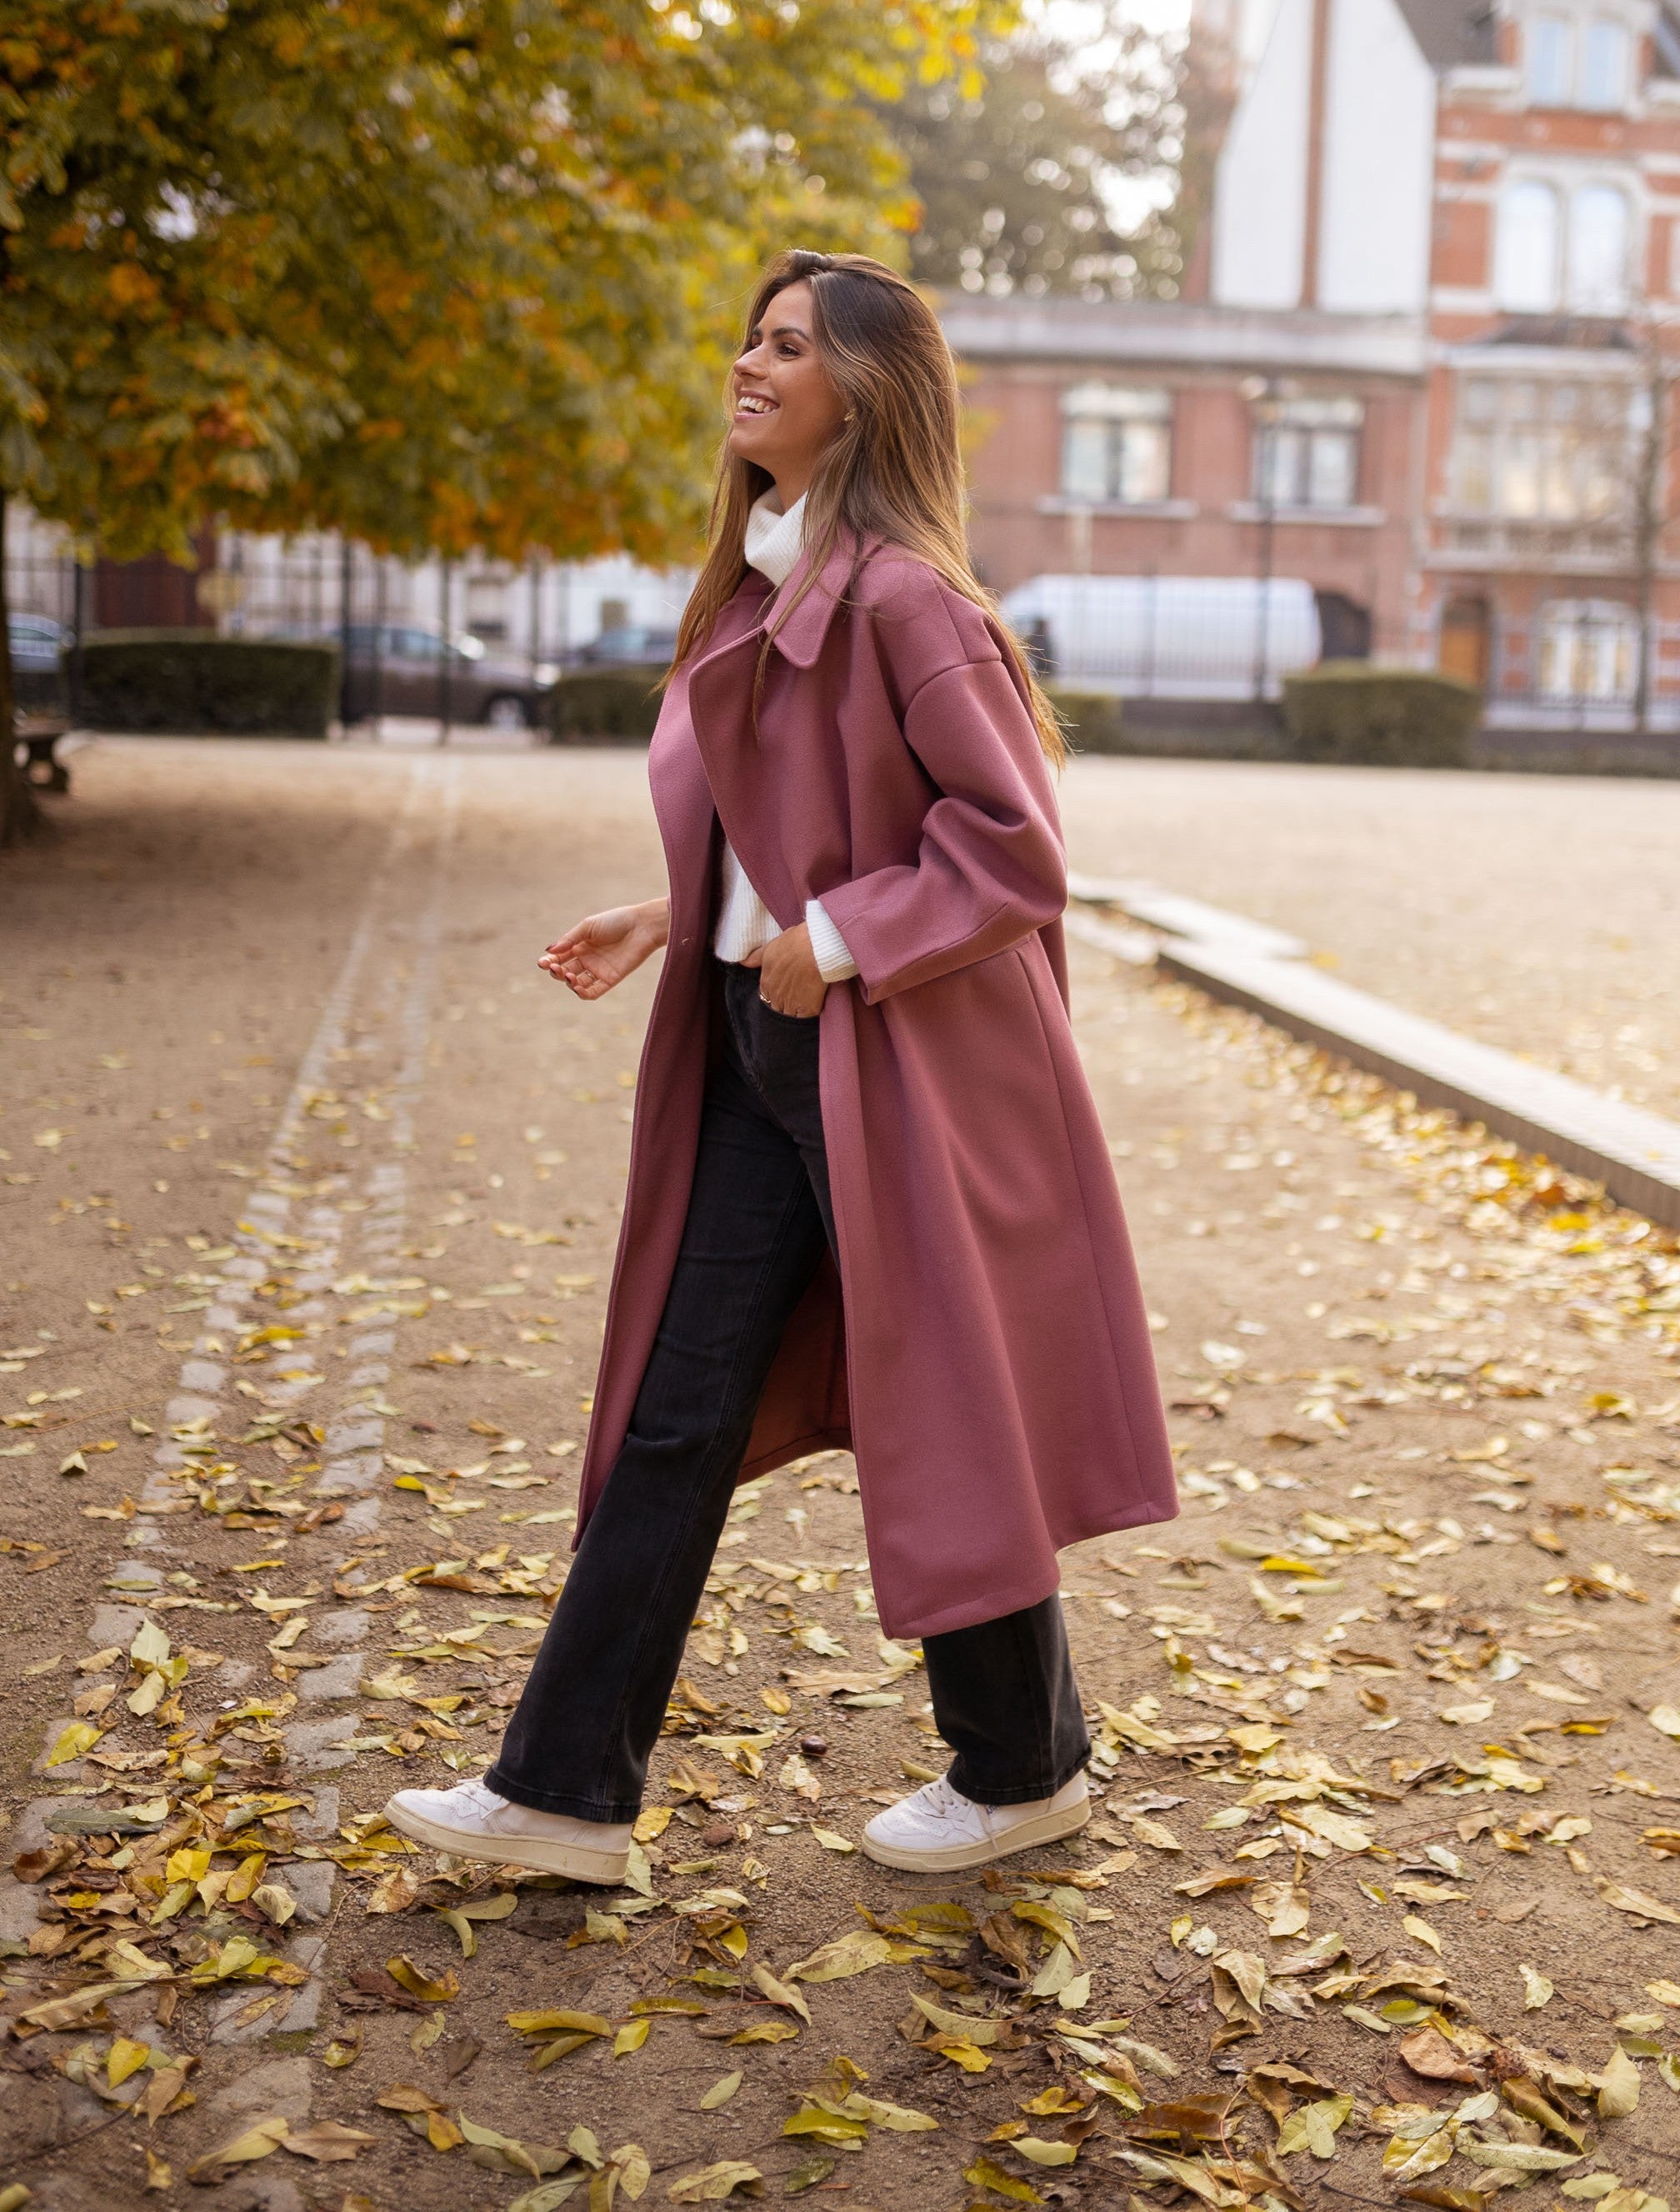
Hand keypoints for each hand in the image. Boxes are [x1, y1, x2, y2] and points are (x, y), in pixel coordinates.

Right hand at [539, 899, 668, 998]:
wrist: (642, 927)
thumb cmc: (616, 921)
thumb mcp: (588, 926)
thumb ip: (570, 939)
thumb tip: (549, 951)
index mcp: (579, 945)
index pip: (559, 958)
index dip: (549, 962)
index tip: (543, 963)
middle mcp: (587, 959)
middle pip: (565, 971)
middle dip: (556, 972)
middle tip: (555, 968)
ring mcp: (598, 971)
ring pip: (576, 983)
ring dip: (568, 982)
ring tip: (569, 975)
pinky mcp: (610, 980)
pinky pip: (593, 992)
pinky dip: (582, 993)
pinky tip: (577, 988)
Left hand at [741, 923, 826, 1016]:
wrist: (814, 947)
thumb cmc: (794, 942)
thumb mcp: (771, 946)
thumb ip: (756, 958)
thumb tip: (743, 963)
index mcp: (766, 982)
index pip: (766, 997)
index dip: (774, 996)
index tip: (782, 991)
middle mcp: (776, 996)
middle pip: (776, 1009)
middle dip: (782, 1007)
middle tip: (793, 1000)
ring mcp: (791, 1004)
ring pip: (788, 1016)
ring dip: (792, 1014)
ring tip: (801, 1008)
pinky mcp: (807, 1009)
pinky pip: (802, 1020)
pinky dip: (804, 1019)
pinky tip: (808, 1012)